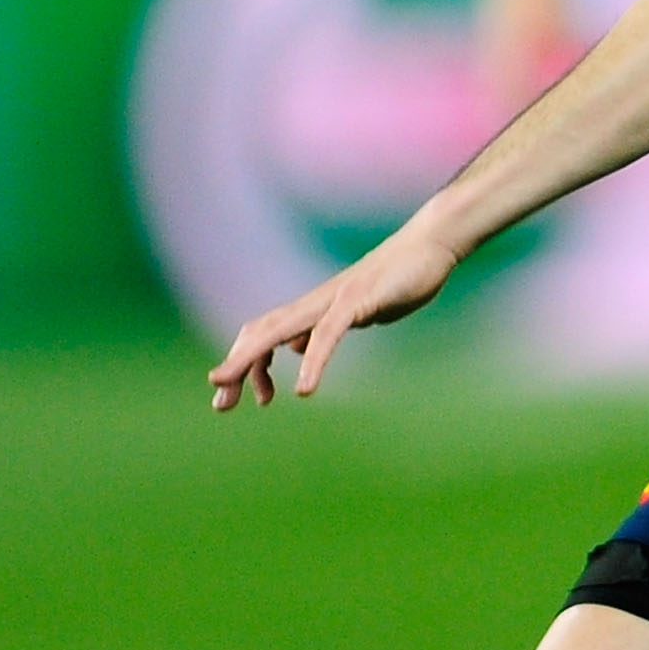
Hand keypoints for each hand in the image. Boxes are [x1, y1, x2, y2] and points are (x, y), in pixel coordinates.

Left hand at [206, 228, 463, 408]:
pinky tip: (305, 390)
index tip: (239, 397)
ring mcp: (332, 300)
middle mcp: (313, 303)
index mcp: (312, 309)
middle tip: (220, 404)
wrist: (428, 244)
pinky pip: (327, 334)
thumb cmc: (397, 278)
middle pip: (259, 332)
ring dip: (253, 362)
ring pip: (279, 330)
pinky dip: (313, 363)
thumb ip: (322, 329)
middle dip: (236, 367)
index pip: (263, 333)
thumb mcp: (353, 313)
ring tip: (240, 395)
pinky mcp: (357, 301)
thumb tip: (295, 347)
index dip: (245, 363)